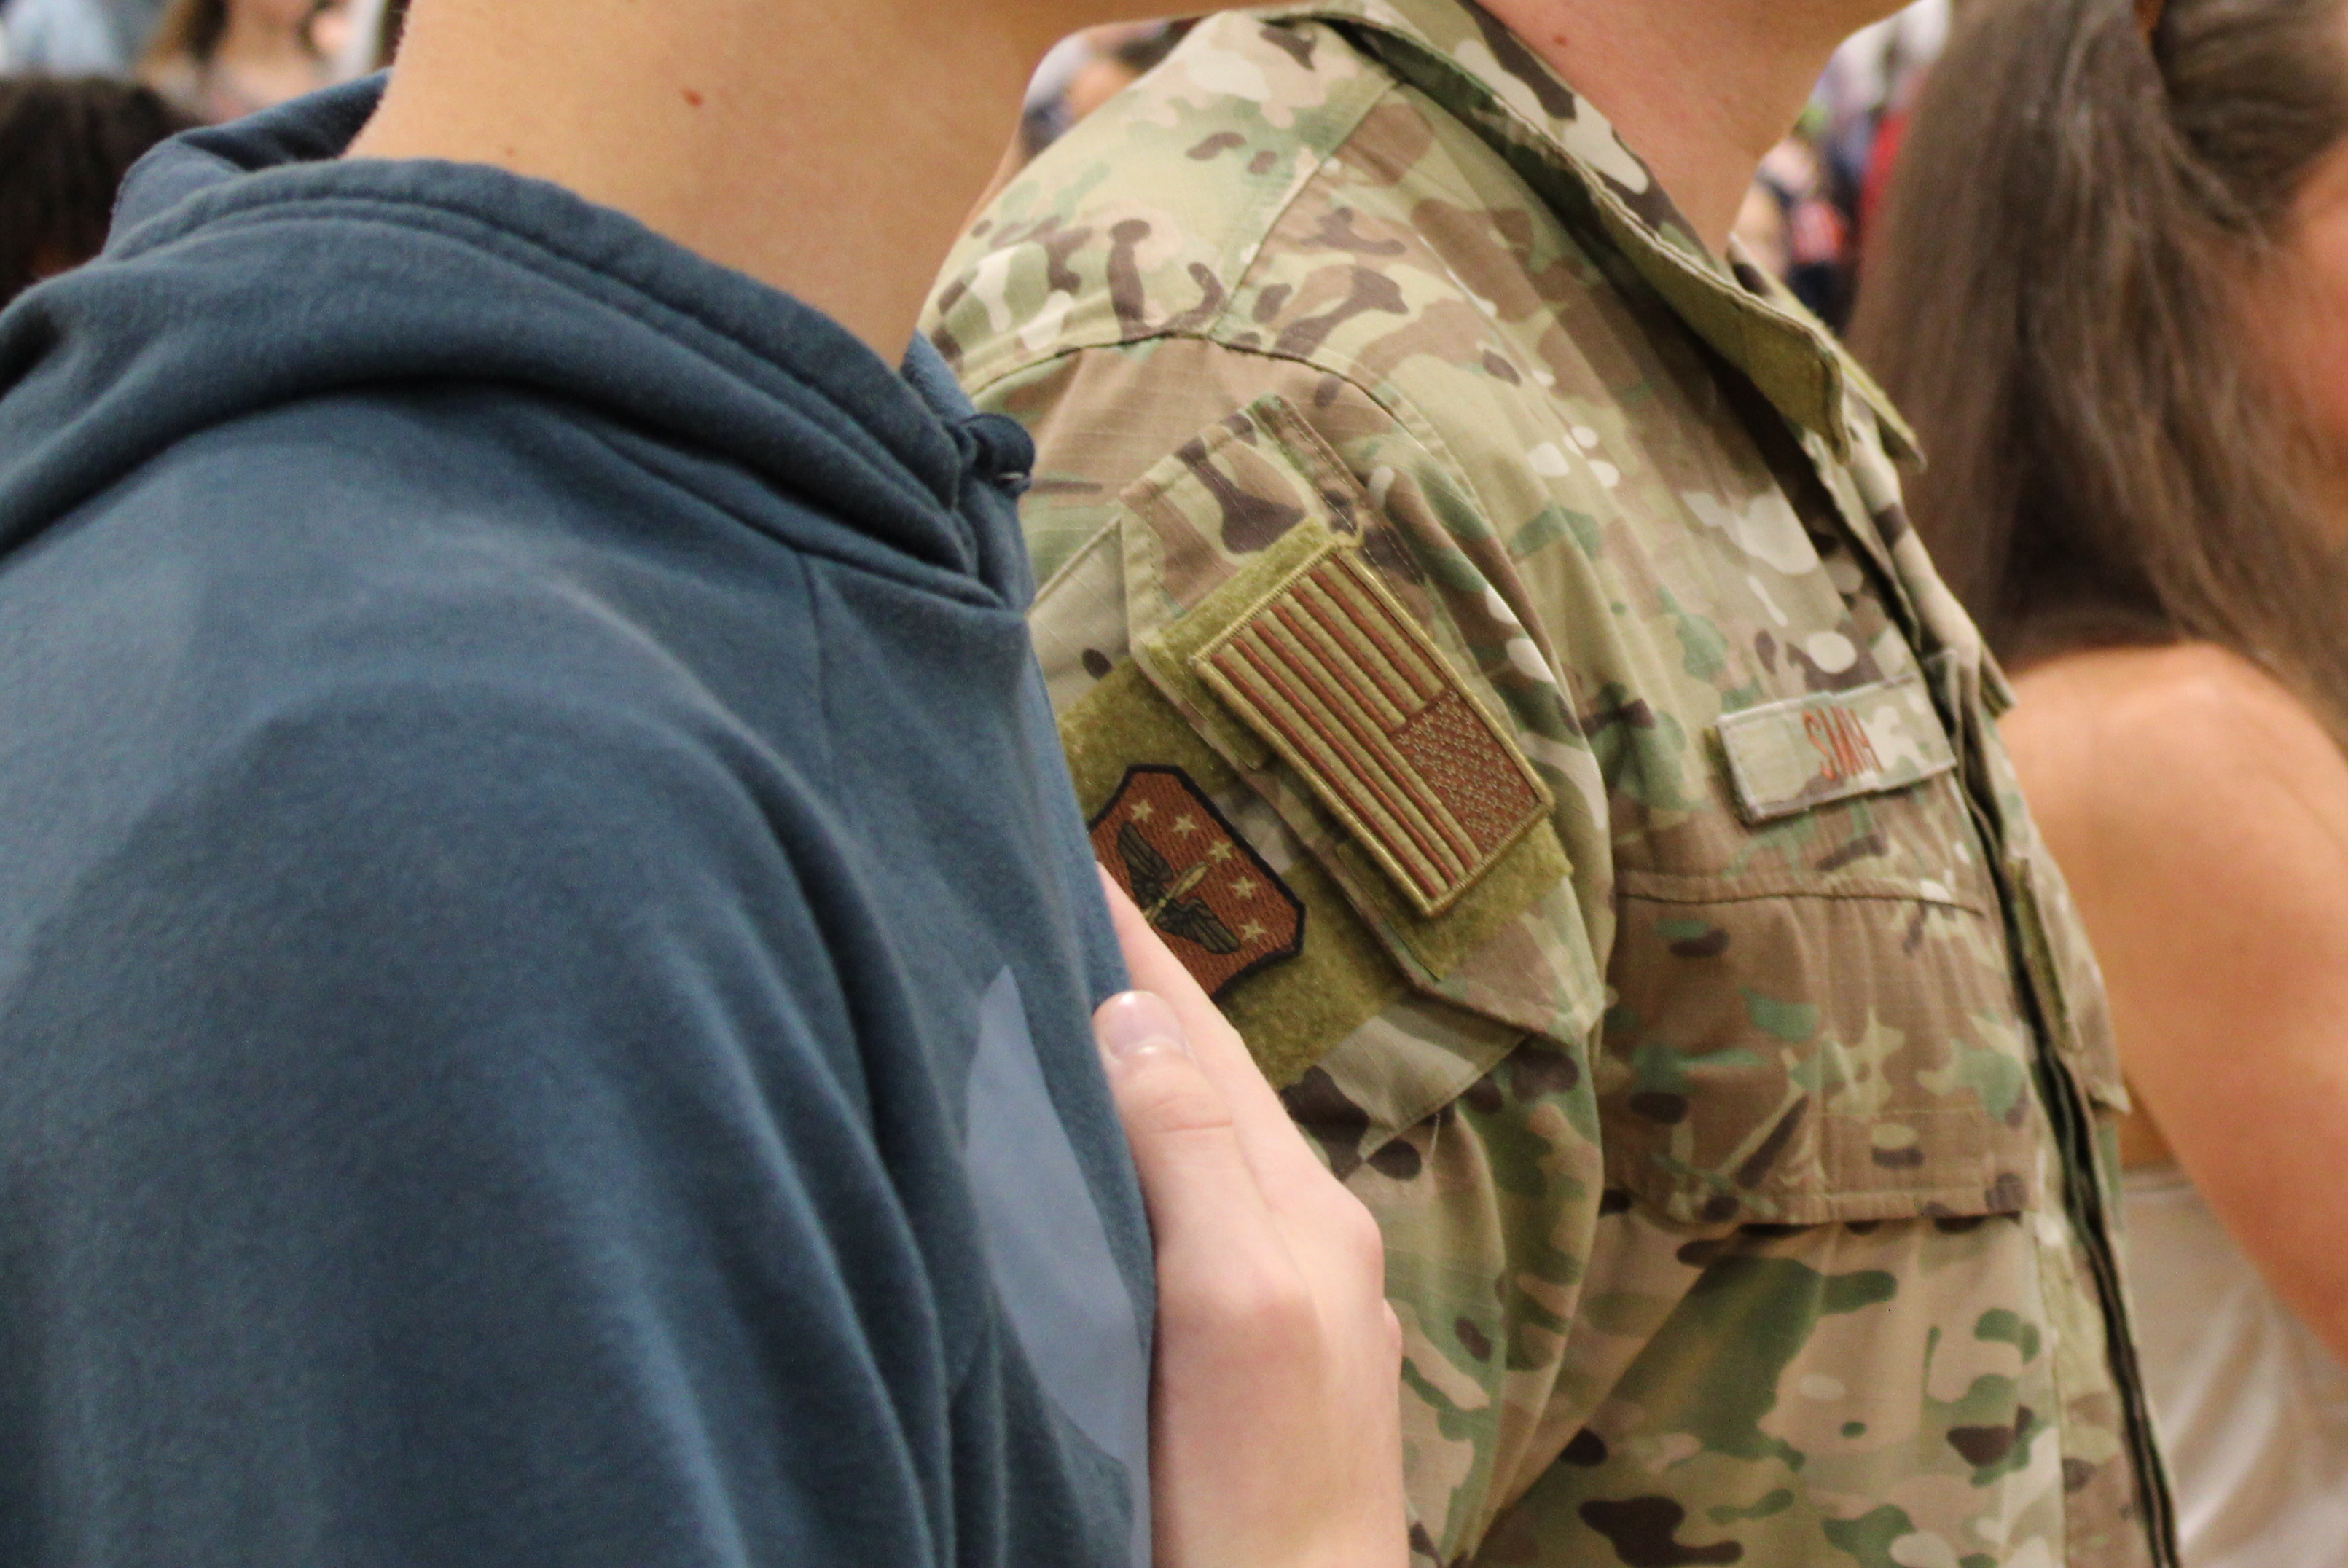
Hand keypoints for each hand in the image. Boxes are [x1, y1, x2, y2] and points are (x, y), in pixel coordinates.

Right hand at [1101, 879, 1408, 1567]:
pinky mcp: (1239, 1361)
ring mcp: (1275, 1298)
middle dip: (1129, 981)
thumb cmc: (1262, 1501)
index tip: (1070, 844)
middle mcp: (1297, 1236)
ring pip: (1192, 1139)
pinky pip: (1183, 1211)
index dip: (1132, 944)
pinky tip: (1099, 1159)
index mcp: (1297, 1207)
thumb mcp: (1234, 1310)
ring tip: (1062, 989)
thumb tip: (1133, 1016)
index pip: (1198, 1037)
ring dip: (1131, 1061)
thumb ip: (1193, 1160)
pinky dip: (1134, 1150)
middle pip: (1201, 1074)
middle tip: (1050, 886)